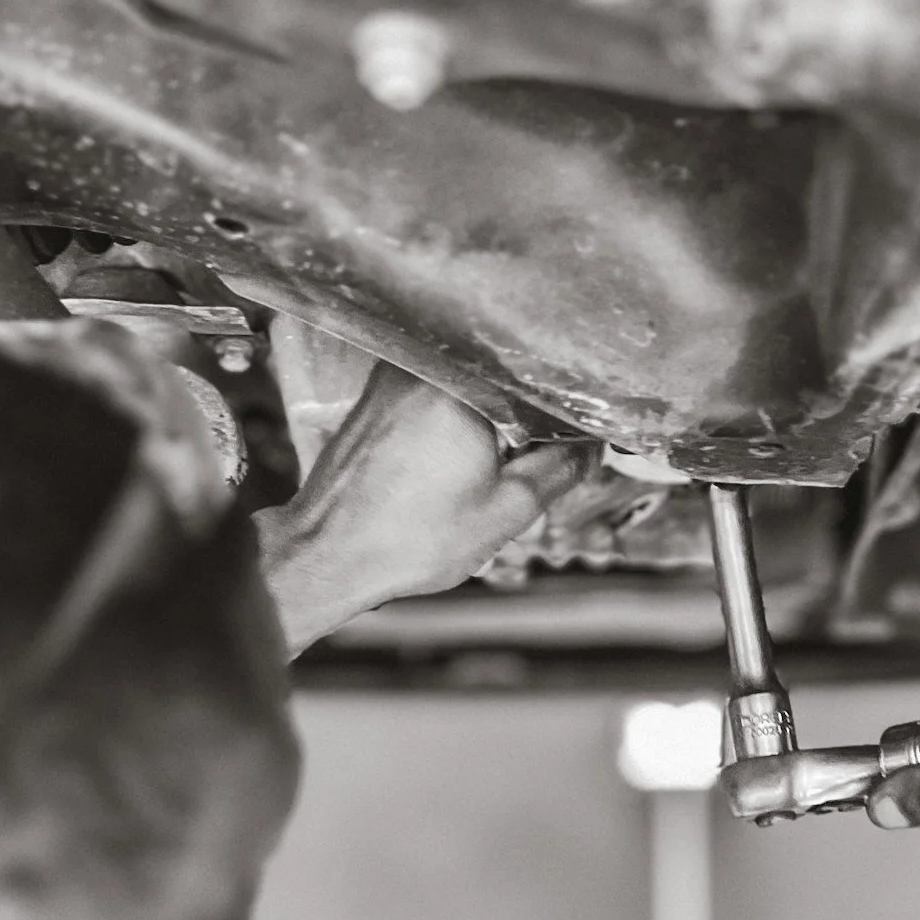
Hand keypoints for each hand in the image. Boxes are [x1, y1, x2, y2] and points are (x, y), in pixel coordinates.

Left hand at [254, 361, 589, 653]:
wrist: (328, 554)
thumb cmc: (408, 540)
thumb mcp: (504, 513)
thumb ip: (558, 471)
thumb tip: (591, 448)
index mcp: (460, 386)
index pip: (534, 369)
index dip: (563, 398)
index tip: (579, 426)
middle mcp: (423, 366)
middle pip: (499, 370)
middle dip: (526, 405)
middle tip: (544, 445)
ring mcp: (394, 376)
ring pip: (467, 380)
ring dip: (489, 411)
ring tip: (502, 452)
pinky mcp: (376, 394)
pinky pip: (435, 390)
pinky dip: (454, 415)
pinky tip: (458, 453)